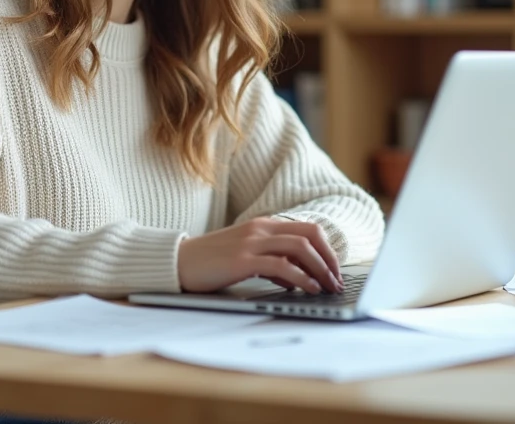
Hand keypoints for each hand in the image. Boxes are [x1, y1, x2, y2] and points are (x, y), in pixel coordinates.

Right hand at [176, 217, 342, 293]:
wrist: (178, 262)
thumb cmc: (211, 262)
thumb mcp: (246, 257)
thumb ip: (271, 263)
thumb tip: (296, 280)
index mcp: (263, 225)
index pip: (307, 229)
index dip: (327, 249)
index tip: (334, 270)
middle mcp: (261, 228)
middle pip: (310, 235)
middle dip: (329, 259)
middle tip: (337, 280)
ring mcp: (252, 242)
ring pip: (300, 248)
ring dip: (320, 269)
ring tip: (328, 287)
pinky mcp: (243, 260)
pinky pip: (282, 266)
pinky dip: (301, 278)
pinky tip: (308, 289)